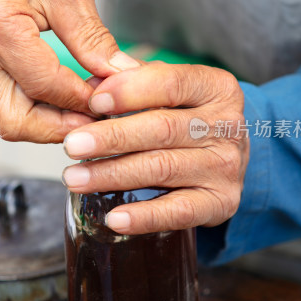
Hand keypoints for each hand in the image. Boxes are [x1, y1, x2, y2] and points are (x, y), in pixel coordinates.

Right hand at [0, 0, 137, 142]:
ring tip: (85, 112)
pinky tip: (66, 100)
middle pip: (15, 122)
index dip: (84, 100)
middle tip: (98, 120)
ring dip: (49, 125)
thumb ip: (94, 37)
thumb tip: (123, 74)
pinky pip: (4, 104)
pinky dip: (37, 111)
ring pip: (8, 121)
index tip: (115, 100)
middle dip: (60, 129)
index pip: (46, 85)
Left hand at [62, 62, 248, 232]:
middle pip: (163, 128)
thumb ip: (132, 81)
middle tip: (72, 144)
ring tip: (75, 178)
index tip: (93, 101)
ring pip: (163, 168)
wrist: (224, 157)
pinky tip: (114, 218)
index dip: (130, 91)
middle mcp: (227, 126)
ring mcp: (226, 166)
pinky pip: (179, 212)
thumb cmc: (185, 117)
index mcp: (216, 87)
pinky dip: (144, 217)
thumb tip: (90, 84)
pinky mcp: (221, 202)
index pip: (172, 83)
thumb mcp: (167, 91)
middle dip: (112, 137)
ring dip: (113, 174)